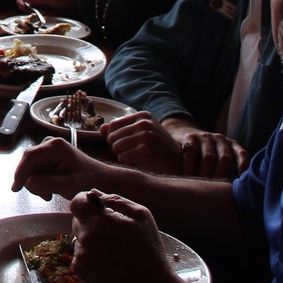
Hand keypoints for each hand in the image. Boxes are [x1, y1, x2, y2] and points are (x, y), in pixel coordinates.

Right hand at [11, 138, 110, 200]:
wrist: (100, 180)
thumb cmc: (89, 180)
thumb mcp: (71, 185)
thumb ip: (50, 183)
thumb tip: (28, 183)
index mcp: (54, 146)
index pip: (30, 156)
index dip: (20, 172)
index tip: (16, 188)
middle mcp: (48, 145)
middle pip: (28, 164)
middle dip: (32, 182)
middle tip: (45, 195)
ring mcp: (46, 152)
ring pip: (29, 171)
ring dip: (36, 185)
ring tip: (50, 194)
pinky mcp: (46, 160)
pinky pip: (33, 173)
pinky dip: (39, 184)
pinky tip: (50, 190)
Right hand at [16, 0, 80, 15]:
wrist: (76, 5)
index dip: (20, 1)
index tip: (22, 8)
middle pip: (26, 2)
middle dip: (28, 8)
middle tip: (33, 13)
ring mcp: (42, 2)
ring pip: (32, 8)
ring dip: (36, 12)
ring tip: (45, 13)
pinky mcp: (45, 8)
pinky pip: (38, 12)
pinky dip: (41, 15)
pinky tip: (47, 14)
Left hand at [70, 190, 177, 282]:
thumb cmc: (149, 251)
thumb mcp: (142, 216)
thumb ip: (117, 200)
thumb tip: (96, 194)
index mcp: (99, 222)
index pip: (76, 202)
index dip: (85, 202)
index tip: (95, 207)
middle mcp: (85, 239)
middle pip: (78, 220)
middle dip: (91, 222)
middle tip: (112, 232)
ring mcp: (80, 256)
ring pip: (79, 238)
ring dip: (91, 240)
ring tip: (113, 251)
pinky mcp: (79, 271)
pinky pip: (79, 255)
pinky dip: (90, 256)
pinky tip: (108, 262)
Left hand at [103, 113, 246, 178]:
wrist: (181, 166)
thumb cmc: (159, 153)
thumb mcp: (142, 136)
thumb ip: (121, 131)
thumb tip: (101, 128)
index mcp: (143, 116)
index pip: (112, 126)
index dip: (116, 139)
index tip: (132, 146)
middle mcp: (144, 122)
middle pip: (111, 137)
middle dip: (119, 149)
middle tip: (137, 154)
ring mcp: (145, 135)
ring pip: (115, 148)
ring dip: (124, 157)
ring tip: (141, 158)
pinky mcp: (144, 150)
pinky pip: (122, 159)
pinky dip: (130, 165)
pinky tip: (144, 164)